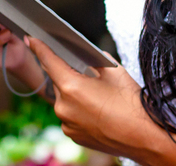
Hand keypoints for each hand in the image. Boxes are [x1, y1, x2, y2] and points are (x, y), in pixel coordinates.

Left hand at [25, 36, 156, 159]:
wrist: (144, 137)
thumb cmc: (131, 103)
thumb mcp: (114, 71)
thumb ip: (95, 59)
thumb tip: (87, 56)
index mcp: (71, 87)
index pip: (49, 61)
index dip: (39, 47)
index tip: (31, 39)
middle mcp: (64, 107)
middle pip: (59, 81)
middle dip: (70, 75)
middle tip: (88, 75)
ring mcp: (67, 123)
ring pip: (65, 100)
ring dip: (75, 94)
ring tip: (99, 98)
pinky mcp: (73, 135)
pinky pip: (70, 116)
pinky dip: (78, 110)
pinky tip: (97, 111)